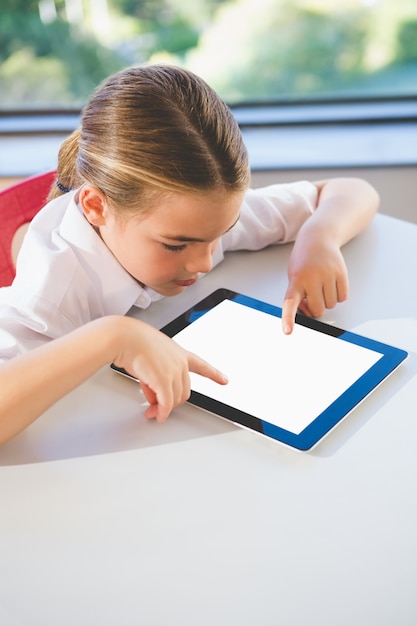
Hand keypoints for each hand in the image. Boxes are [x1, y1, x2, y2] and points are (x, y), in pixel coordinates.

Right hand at [112, 318, 227, 421]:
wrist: (124, 337)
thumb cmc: (133, 340)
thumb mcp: (150, 358)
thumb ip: (156, 377)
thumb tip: (154, 396)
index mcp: (179, 353)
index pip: (201, 365)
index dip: (214, 374)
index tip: (224, 380)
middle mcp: (180, 362)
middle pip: (184, 390)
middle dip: (171, 402)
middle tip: (158, 408)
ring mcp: (174, 371)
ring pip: (175, 398)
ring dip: (164, 408)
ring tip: (152, 410)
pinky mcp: (164, 380)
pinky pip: (166, 403)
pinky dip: (162, 412)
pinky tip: (158, 416)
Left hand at [281, 235, 348, 333]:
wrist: (318, 238)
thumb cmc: (303, 261)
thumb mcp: (294, 276)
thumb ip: (299, 296)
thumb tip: (310, 312)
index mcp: (295, 281)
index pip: (289, 303)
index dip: (288, 319)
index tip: (287, 331)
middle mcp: (311, 278)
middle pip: (318, 310)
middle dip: (317, 308)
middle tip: (313, 296)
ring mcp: (328, 275)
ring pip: (332, 305)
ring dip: (328, 300)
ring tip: (322, 286)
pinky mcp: (341, 273)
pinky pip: (343, 297)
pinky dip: (339, 295)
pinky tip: (333, 284)